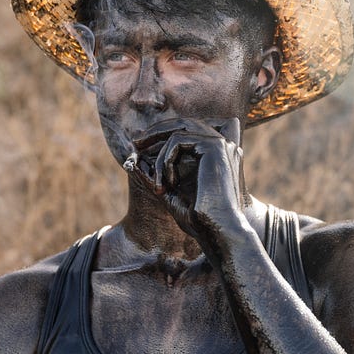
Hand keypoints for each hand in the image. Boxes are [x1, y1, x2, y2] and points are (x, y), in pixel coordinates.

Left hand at [146, 117, 246, 242]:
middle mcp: (221, 144)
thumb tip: (133, 158)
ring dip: (160, 158)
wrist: (217, 230)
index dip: (161, 133)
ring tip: (159, 185)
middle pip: (182, 123)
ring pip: (177, 132)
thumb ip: (155, 174)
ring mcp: (220, 143)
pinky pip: (178, 141)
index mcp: (215, 154)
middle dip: (155, 132)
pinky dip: (166, 161)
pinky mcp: (214, 146)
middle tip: (135, 144)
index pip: (186, 131)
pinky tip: (170, 183)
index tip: (139, 146)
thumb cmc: (197, 218)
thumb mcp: (170, 191)